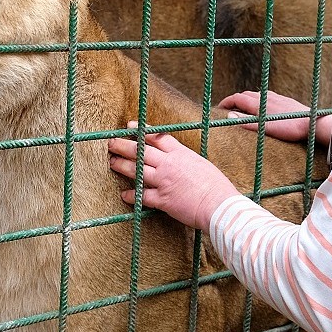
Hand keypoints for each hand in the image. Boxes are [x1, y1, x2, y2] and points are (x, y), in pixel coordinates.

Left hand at [107, 123, 239, 230]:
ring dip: (121, 165)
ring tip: (112, 162)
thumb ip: (186, 160)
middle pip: (141, 151)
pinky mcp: (162, 199)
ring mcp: (164, 181)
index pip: (156, 137)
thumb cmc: (216, 186)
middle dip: (123, 145)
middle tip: (111, 142)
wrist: (219, 204)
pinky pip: (141, 195)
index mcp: (180, 153)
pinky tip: (124, 194)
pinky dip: (131, 195)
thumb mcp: (201, 164)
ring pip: (137, 170)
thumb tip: (179, 159)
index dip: (141, 130)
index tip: (129, 126)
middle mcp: (169, 164)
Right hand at [218, 90, 331, 145]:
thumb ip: (247, 122)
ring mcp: (277, 97)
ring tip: (243, 107)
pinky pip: (268, 95)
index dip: (226, 102)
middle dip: (235, 99)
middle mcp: (267, 97)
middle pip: (246, 94)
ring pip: (257, 93)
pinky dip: (259, 97)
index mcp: (259, 104)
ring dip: (247, 98)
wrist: (313, 123)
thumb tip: (229, 115)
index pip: (237, 98)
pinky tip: (264, 104)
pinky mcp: (286, 100)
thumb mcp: (266, 128)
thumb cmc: (290, 128)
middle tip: (228, 108)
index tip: (218, 107)